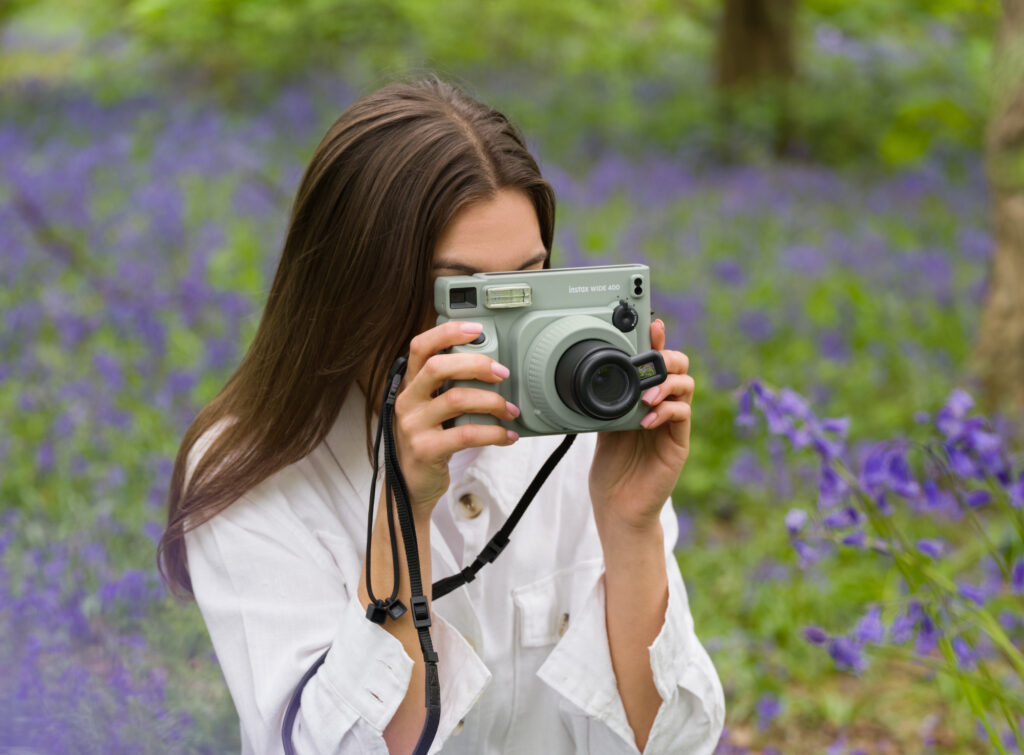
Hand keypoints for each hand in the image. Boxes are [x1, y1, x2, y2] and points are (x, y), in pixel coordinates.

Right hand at [392, 321, 519, 517]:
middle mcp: (407, 401)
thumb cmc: (430, 441)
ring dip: (491, 401)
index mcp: (410, 385)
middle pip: (439, 367)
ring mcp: (413, 425)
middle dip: (476, 364)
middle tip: (502, 373)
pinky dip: (492, 433)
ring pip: (456, 399)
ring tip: (510, 409)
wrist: (412, 486)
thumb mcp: (433, 410)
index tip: (476, 329)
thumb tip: (492, 367)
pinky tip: (506, 436)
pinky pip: (465, 434)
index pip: (421, 346)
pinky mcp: (425, 450)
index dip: (447, 333)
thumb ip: (450, 387)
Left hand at [589, 319, 692, 530]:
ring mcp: (672, 425)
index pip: (655, 365)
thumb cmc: (611, 471)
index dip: (656, 343)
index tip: (652, 325)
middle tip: (652, 360)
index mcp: (643, 401)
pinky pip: (682, 415)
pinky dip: (666, 410)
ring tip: (646, 395)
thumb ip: (607, 403)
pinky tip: (648, 419)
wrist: (618, 508)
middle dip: (667, 356)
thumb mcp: (602, 428)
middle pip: (679, 368)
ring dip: (666, 383)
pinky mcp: (678, 443)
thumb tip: (598, 376)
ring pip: (685, 386)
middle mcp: (661, 408)